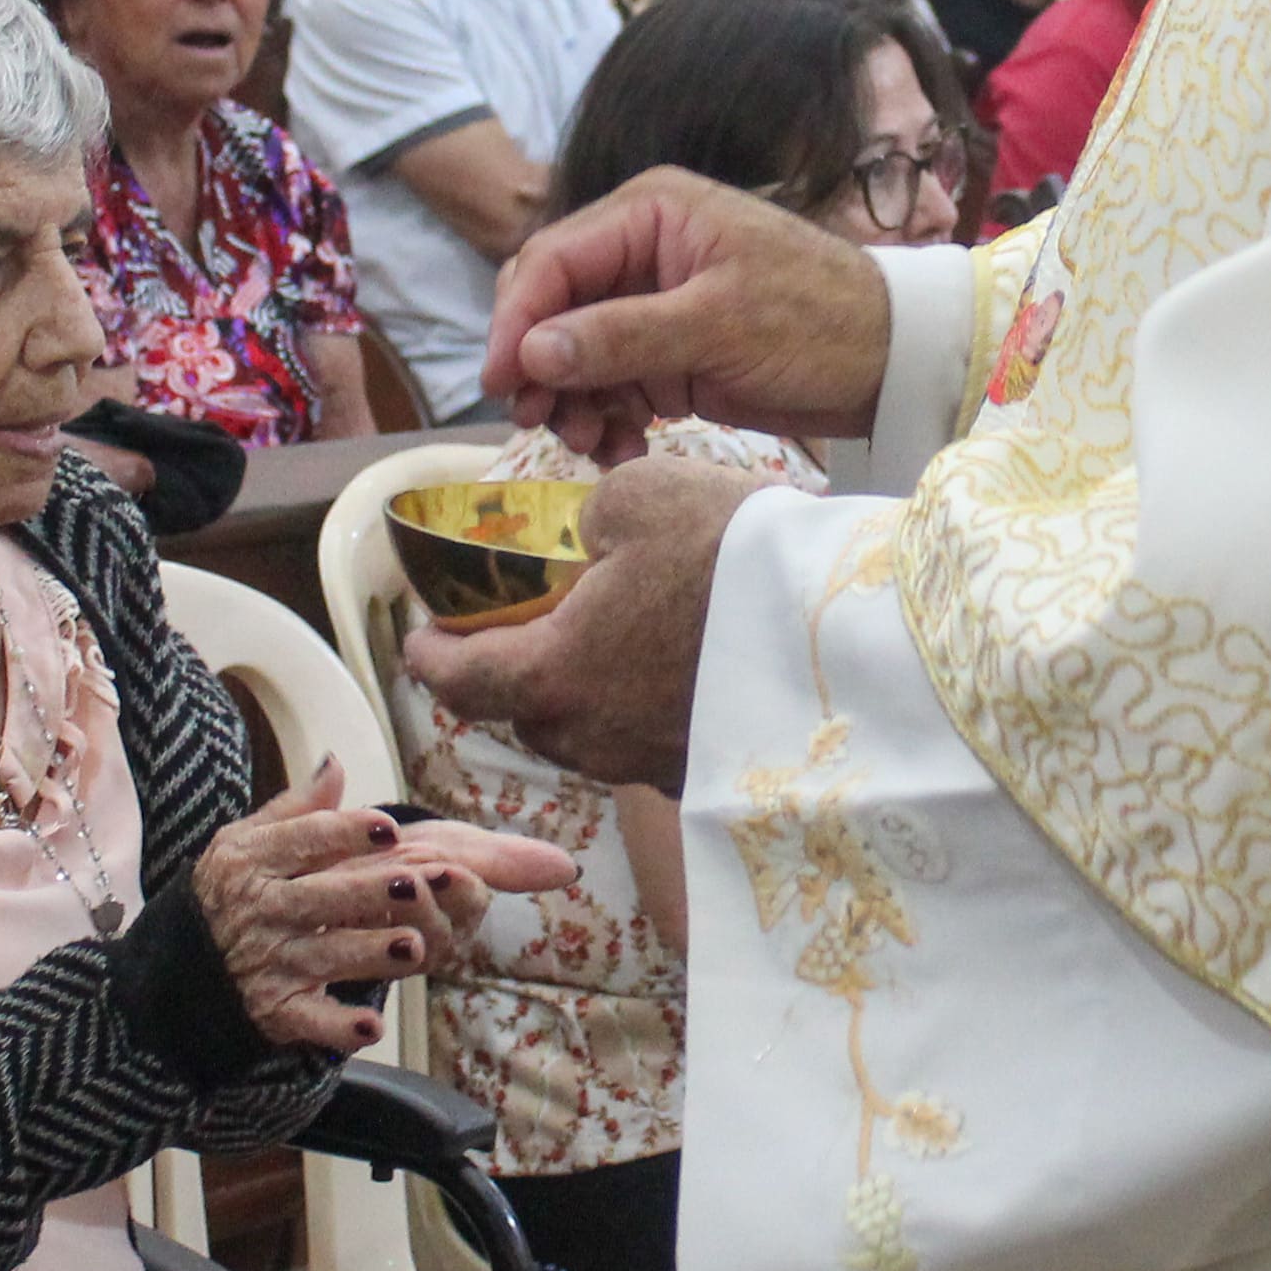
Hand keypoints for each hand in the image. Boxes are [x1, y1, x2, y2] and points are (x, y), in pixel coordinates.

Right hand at [188, 760, 573, 1053]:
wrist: (173, 973)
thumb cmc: (225, 896)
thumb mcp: (245, 844)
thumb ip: (295, 810)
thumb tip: (336, 764)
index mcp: (253, 861)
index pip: (305, 841)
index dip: (347, 833)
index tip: (389, 827)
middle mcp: (260, 911)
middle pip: (322, 897)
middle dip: (369, 891)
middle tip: (417, 883)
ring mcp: (268, 963)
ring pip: (327, 956)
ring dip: (369, 953)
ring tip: (413, 946)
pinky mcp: (275, 1011)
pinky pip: (310, 1020)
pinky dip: (338, 1028)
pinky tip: (372, 1027)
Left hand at [401, 457, 772, 794]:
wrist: (849, 630)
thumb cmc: (731, 557)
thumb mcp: (639, 495)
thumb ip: (586, 519)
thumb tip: (588, 538)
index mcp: (552, 675)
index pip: (456, 680)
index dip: (428, 655)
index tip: (421, 635)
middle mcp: (590, 738)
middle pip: (524, 710)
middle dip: (513, 669)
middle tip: (525, 624)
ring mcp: (650, 766)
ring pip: (589, 729)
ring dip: (585, 688)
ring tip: (613, 636)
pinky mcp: (706, 775)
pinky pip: (650, 740)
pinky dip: (645, 704)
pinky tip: (679, 662)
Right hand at [481, 169, 893, 463]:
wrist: (891, 365)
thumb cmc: (818, 323)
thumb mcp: (717, 327)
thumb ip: (621, 337)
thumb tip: (531, 353)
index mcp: (650, 213)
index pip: (551, 261)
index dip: (515, 322)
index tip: (501, 385)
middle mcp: (643, 249)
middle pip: (553, 307)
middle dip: (540, 368)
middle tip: (541, 425)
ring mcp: (655, 303)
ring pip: (576, 353)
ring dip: (572, 402)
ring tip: (593, 446)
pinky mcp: (671, 352)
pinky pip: (612, 384)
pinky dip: (607, 419)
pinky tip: (623, 450)